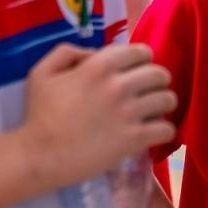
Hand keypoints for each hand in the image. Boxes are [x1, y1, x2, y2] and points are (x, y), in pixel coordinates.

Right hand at [19, 43, 176, 191]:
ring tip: (155, 112)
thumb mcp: (42, 72)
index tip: (138, 70)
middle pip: (159, 74)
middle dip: (157, 81)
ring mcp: (129, 113)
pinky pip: (166, 129)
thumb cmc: (39, 114)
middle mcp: (119, 85)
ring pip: (168, 99)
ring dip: (164, 104)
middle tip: (149, 91)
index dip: (142, 59)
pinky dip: (164, 130)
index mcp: (99, 66)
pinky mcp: (134, 139)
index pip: (140, 51)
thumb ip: (68, 52)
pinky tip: (154, 132)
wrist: (40, 156)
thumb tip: (95, 54)